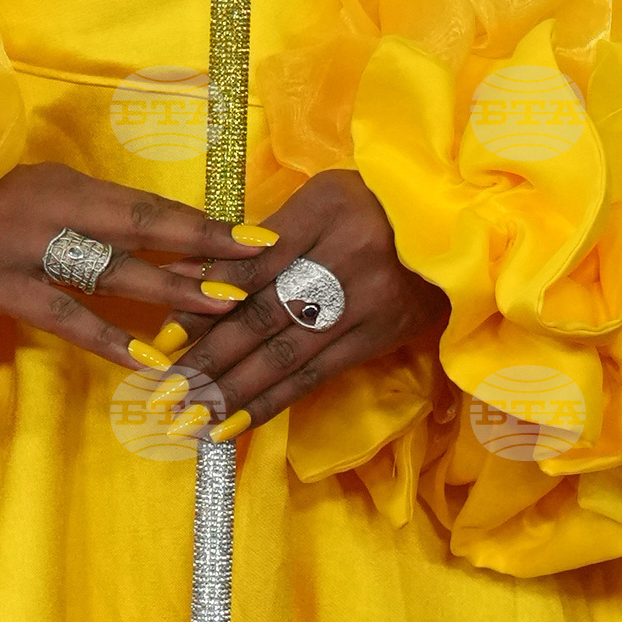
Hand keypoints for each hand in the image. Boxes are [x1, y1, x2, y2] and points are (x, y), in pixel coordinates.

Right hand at [0, 164, 246, 376]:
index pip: (145, 205)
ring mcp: (21, 243)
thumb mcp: (27, 212)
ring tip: (222, 307)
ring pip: (111, 268)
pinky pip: (65, 316)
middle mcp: (47, 203)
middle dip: (205, 244)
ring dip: (171, 289)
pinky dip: (110, 339)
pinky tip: (149, 361)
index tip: (258, 234)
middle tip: (262, 262)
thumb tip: (155, 247)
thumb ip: (81, 223)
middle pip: (141, 225)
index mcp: (59, 183)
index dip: (203, 221)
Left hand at [170, 171, 444, 439]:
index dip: (204, 305)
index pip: (252, 268)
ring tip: (187, 418)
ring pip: (285, 356)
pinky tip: (233, 424)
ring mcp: (364, 306)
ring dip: (232, 392)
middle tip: (162, 391)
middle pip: (263, 318)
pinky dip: (271, 402)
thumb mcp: (321, 197)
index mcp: (325, 214)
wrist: (459, 226)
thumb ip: (263, 237)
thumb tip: (194, 277)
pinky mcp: (379, 338)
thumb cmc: (376, 201)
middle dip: (208, 359)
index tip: (163, 338)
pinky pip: (316, 376)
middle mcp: (343, 262)